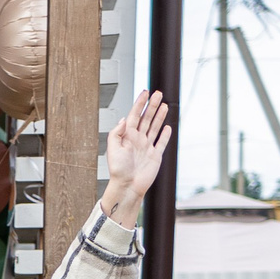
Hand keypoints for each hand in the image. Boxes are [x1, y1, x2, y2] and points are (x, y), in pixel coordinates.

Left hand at [101, 90, 174, 218]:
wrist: (128, 186)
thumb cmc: (118, 170)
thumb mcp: (113, 149)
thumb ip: (117, 133)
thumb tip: (124, 119)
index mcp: (127, 137)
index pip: (134, 116)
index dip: (140, 104)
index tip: (145, 92)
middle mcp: (137, 140)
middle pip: (146, 119)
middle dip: (152, 106)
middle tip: (158, 93)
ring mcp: (146, 147)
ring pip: (154, 127)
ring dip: (159, 116)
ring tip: (164, 105)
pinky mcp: (155, 156)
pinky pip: (161, 142)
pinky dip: (165, 135)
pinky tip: (166, 127)